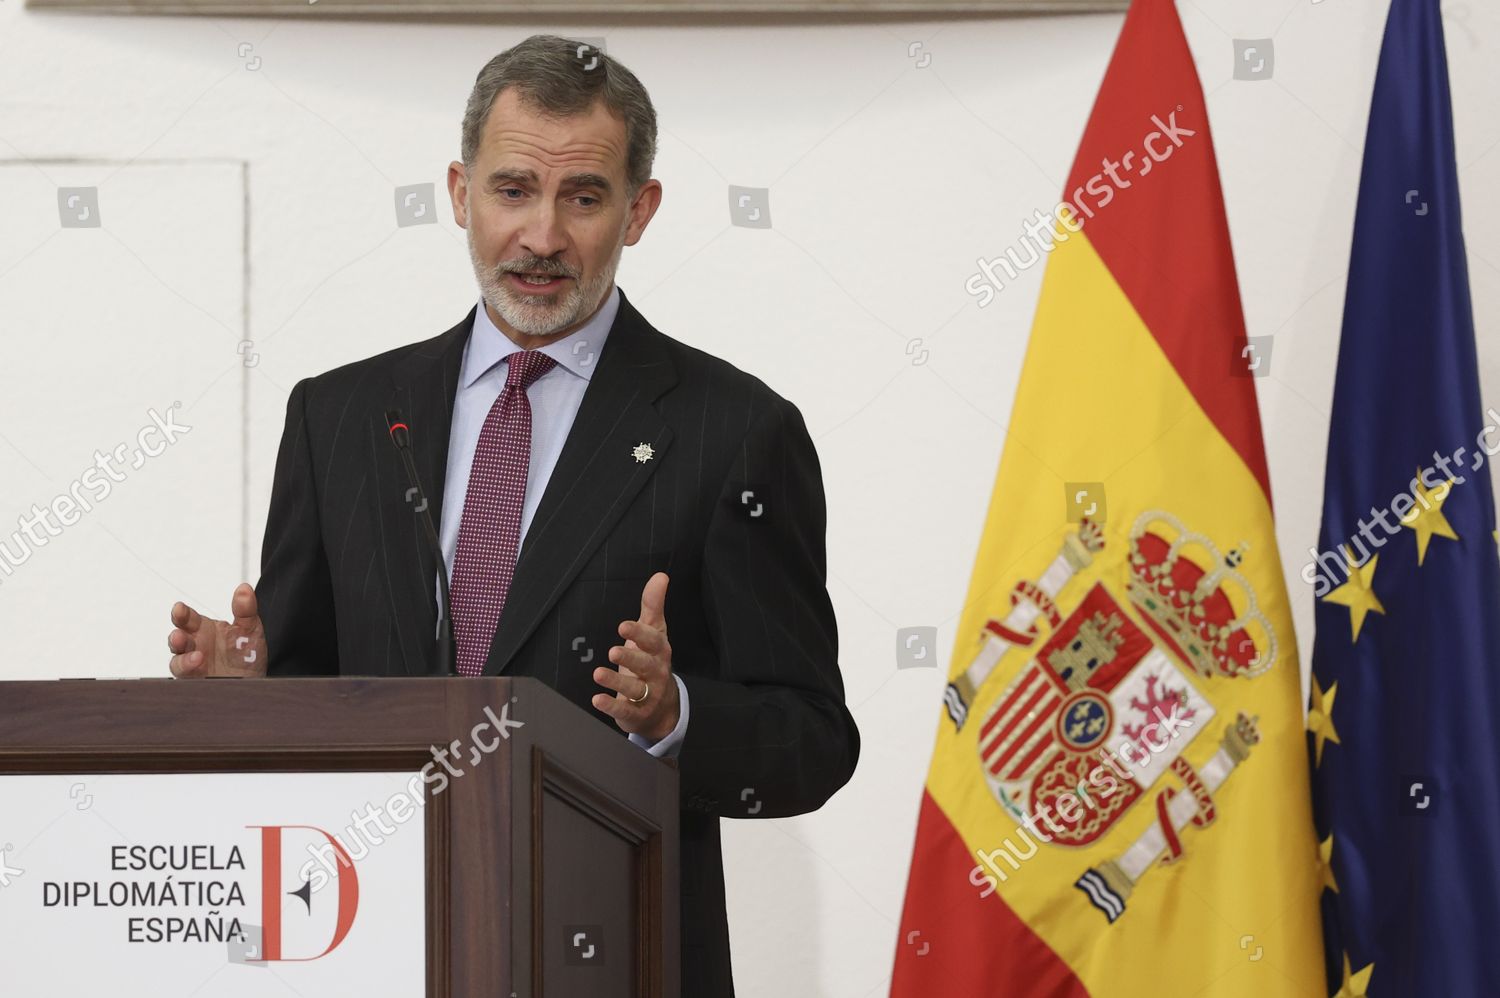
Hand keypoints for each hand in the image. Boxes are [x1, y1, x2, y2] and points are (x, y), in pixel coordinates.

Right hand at [167, 583, 267, 677]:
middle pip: (177, 639)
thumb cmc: (247, 655)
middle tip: (180, 635)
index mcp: (203, 629)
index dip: (181, 613)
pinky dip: (192, 674)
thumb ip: (246, 610)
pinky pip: (188, 680)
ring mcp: (193, 666)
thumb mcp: (250, 630)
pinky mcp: (196, 682)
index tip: (179, 608)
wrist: (254, 682)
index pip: (187, 619)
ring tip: (197, 657)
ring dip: (184, 660)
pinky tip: (202, 669)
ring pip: (178, 662)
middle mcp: (194, 646)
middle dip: (176, 637)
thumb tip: (244, 588)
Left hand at [593, 572, 678, 741]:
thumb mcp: (655, 632)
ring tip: (598, 673)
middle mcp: (656, 672)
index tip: (623, 626)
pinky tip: (597, 699)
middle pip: (645, 665)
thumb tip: (661, 576)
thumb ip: (653, 605)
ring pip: (634, 689)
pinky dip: (611, 706)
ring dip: (616, 682)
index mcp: (660, 651)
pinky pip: (625, 711)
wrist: (663, 707)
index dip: (639, 634)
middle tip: (613, 652)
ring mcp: (648, 695)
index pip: (652, 641)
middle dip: (630, 658)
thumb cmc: (653, 662)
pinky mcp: (636, 713)